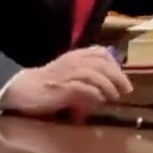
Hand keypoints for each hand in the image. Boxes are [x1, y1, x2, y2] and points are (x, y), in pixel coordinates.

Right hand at [0, 47, 131, 117]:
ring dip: (109, 87)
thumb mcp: (67, 71)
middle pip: (102, 63)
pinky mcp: (63, 87)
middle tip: (126, 90)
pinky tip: (99, 101)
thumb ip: (84, 72)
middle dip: (117, 76)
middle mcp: (73, 61)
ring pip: (95, 75)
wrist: (26, 89)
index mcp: (74, 55)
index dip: (114, 63)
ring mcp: (68, 73)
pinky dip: (95, 94)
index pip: (100, 52)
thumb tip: (106, 83)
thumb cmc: (47, 82)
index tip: (121, 76)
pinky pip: (85, 88)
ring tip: (113, 97)